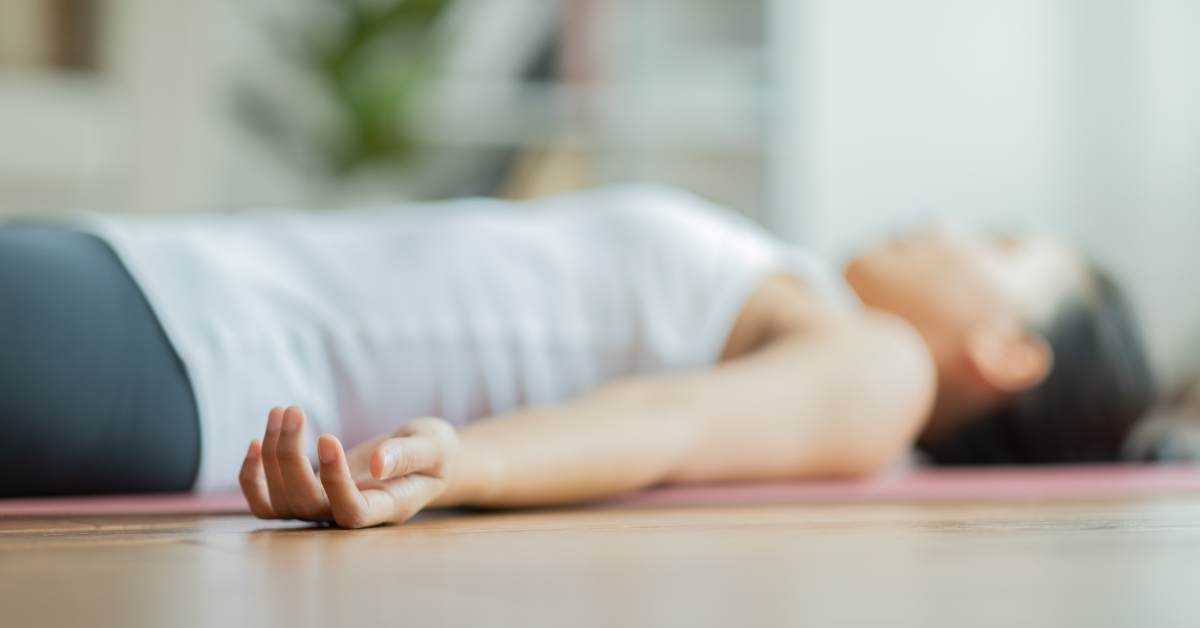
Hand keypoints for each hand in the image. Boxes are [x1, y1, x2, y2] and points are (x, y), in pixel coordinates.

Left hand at [239, 406, 460, 527]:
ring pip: (280, 502)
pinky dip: (253, 476)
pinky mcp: (308, 494)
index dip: (334, 481)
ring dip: (271, 457)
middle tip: (294, 410)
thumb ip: (409, 456)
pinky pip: (267, 501)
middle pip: (305, 504)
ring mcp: (325, 508)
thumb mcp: (434, 447)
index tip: (328, 437)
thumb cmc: (435, 452)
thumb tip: (378, 465)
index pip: (350, 512)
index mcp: (386, 508)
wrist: (424, 458)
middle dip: (290, 456)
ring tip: (281, 412)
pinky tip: (256, 441)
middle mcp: (350, 515)